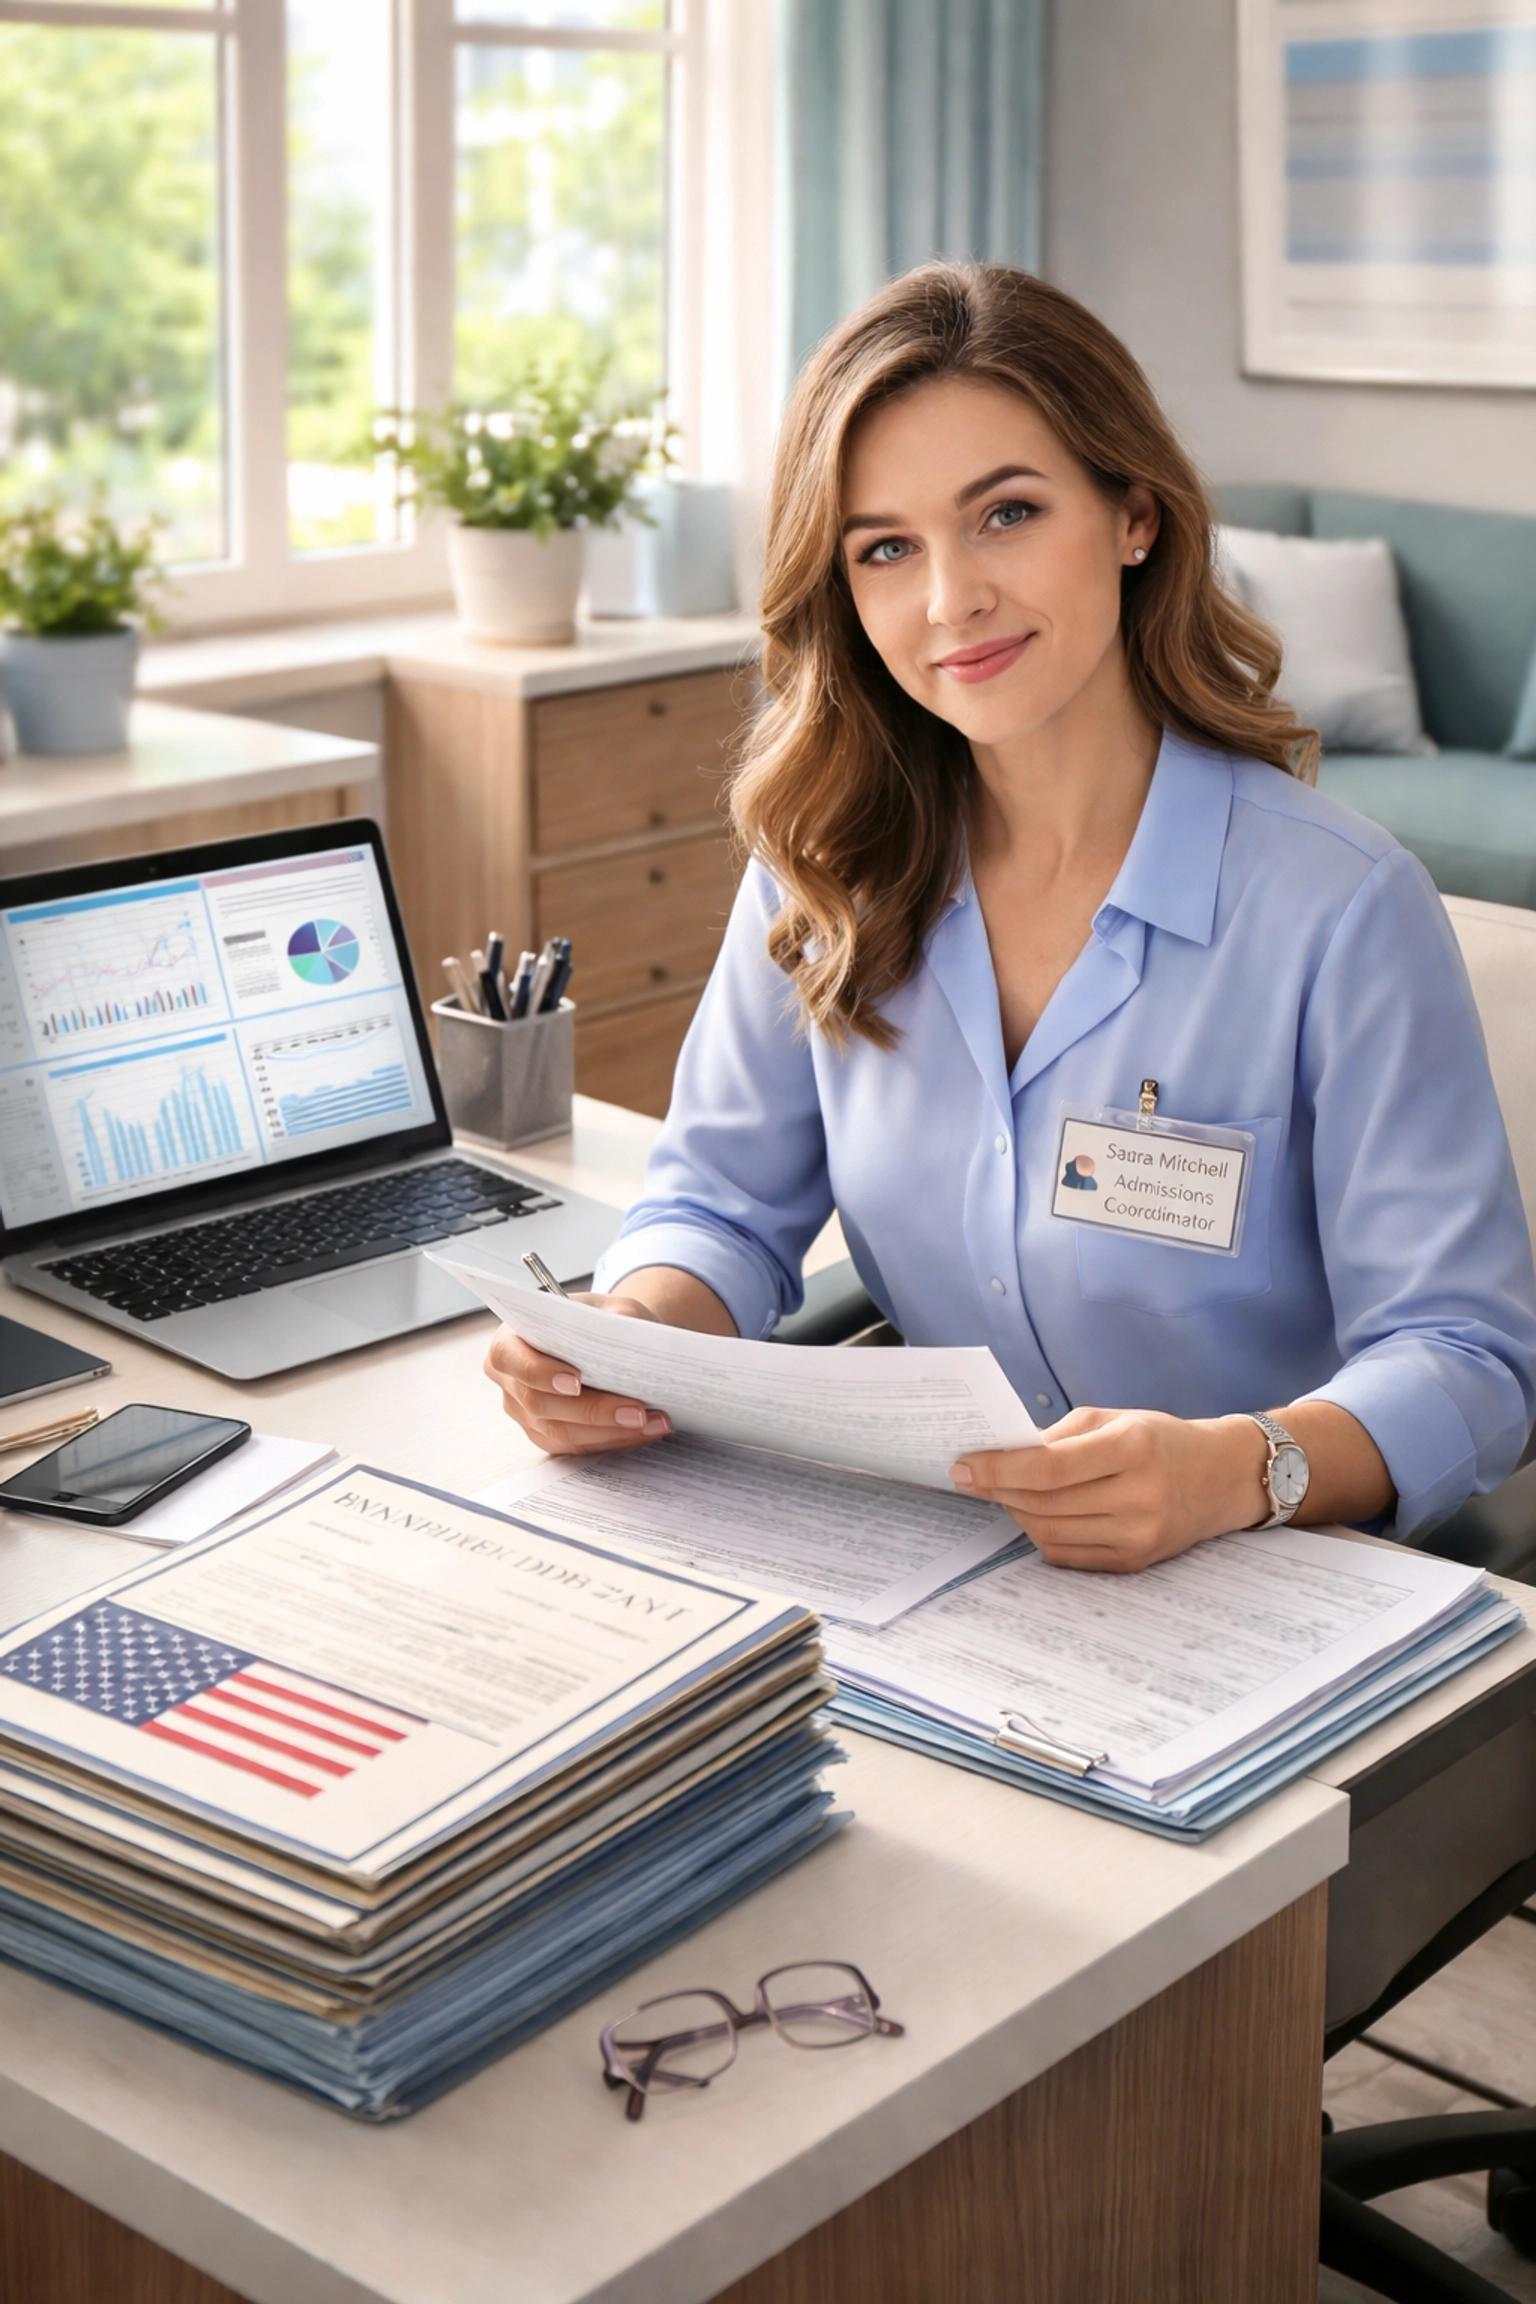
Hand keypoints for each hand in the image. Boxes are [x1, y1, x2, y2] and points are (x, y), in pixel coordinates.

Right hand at [483, 1292, 672, 1456]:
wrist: (609, 1341)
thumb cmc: (601, 1321)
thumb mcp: (609, 1307)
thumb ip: (614, 1319)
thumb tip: (629, 1342)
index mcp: (510, 1340)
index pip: (509, 1358)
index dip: (539, 1372)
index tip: (576, 1380)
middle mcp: (512, 1382)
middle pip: (539, 1404)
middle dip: (592, 1410)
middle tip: (637, 1410)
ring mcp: (526, 1414)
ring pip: (561, 1432)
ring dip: (611, 1431)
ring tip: (653, 1421)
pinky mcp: (548, 1436)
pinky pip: (578, 1446)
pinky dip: (615, 1439)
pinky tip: (647, 1430)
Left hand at [950, 1406, 1267, 1572]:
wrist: (1223, 1477)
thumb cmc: (1160, 1439)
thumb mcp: (1114, 1418)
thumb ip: (1057, 1437)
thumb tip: (999, 1456)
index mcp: (1132, 1449)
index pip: (1047, 1468)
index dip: (997, 1469)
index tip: (961, 1465)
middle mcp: (1138, 1497)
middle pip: (1043, 1503)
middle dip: (997, 1490)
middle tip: (972, 1476)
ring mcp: (1138, 1536)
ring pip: (1048, 1533)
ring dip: (1015, 1512)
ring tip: (1004, 1492)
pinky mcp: (1134, 1562)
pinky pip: (1066, 1555)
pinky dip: (1040, 1533)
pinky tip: (1035, 1513)